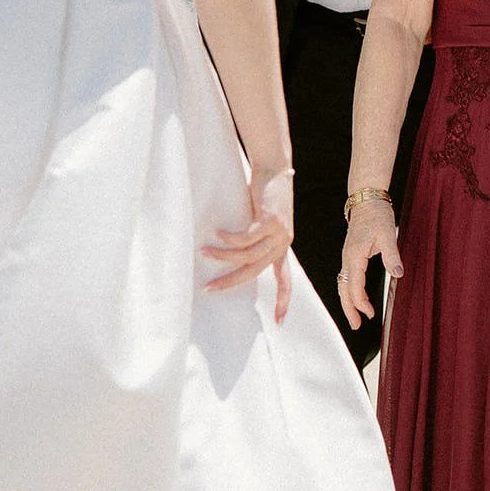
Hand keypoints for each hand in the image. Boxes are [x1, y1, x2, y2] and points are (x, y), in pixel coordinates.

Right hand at [203, 166, 293, 321]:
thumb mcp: (259, 222)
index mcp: (281, 248)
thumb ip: (251, 239)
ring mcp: (279, 232)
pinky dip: (228, 238)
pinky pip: (245, 237)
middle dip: (231, 282)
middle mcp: (283, 243)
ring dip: (223, 256)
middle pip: (255, 271)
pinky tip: (217, 233)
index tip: (279, 321)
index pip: (285, 279)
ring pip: (247, 255)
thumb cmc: (263, 195)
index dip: (283, 300)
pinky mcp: (271, 220)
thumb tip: (230, 254)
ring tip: (204, 253)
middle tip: (209, 289)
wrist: (275, 169)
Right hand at [338, 199, 401, 330]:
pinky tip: (357, 297)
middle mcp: (347, 258)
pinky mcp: (351, 254)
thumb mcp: (388, 234)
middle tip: (356, 326)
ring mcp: (347, 256)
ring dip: (348, 301)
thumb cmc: (377, 215)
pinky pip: (346, 277)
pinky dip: (350, 291)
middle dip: (348, 308)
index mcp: (354, 255)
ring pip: (343, 284)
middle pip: (343, 289)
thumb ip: (392, 255)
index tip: (370, 314)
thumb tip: (398, 274)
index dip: (360, 302)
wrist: (366, 199)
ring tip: (356, 317)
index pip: (354, 285)